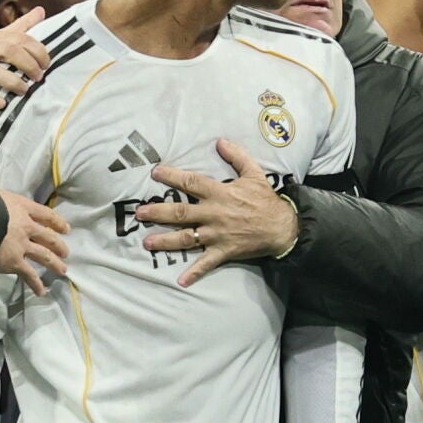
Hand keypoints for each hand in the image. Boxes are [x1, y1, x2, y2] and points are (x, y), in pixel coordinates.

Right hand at [0, 8, 51, 108]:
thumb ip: (20, 26)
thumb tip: (41, 10)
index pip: (19, 39)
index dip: (36, 50)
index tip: (46, 64)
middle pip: (8, 51)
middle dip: (28, 64)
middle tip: (38, 77)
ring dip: (13, 82)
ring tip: (24, 91)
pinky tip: (2, 104)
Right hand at [0, 149, 69, 295]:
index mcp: (20, 206)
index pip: (43, 213)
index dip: (56, 221)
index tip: (66, 227)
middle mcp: (26, 226)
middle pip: (48, 235)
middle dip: (58, 244)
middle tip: (66, 250)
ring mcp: (23, 245)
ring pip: (44, 256)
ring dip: (54, 263)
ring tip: (62, 270)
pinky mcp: (15, 262)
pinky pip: (29, 275)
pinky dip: (36, 284)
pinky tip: (42, 291)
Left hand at [135, 139, 297, 287]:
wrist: (282, 227)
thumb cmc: (266, 200)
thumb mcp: (254, 173)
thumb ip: (237, 156)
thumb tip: (220, 141)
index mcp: (219, 193)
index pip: (191, 182)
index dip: (172, 176)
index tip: (155, 173)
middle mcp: (213, 214)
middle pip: (180, 212)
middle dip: (158, 212)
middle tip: (140, 213)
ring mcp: (217, 234)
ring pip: (186, 238)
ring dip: (165, 241)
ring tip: (147, 243)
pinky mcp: (223, 251)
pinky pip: (206, 264)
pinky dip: (194, 273)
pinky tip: (180, 281)